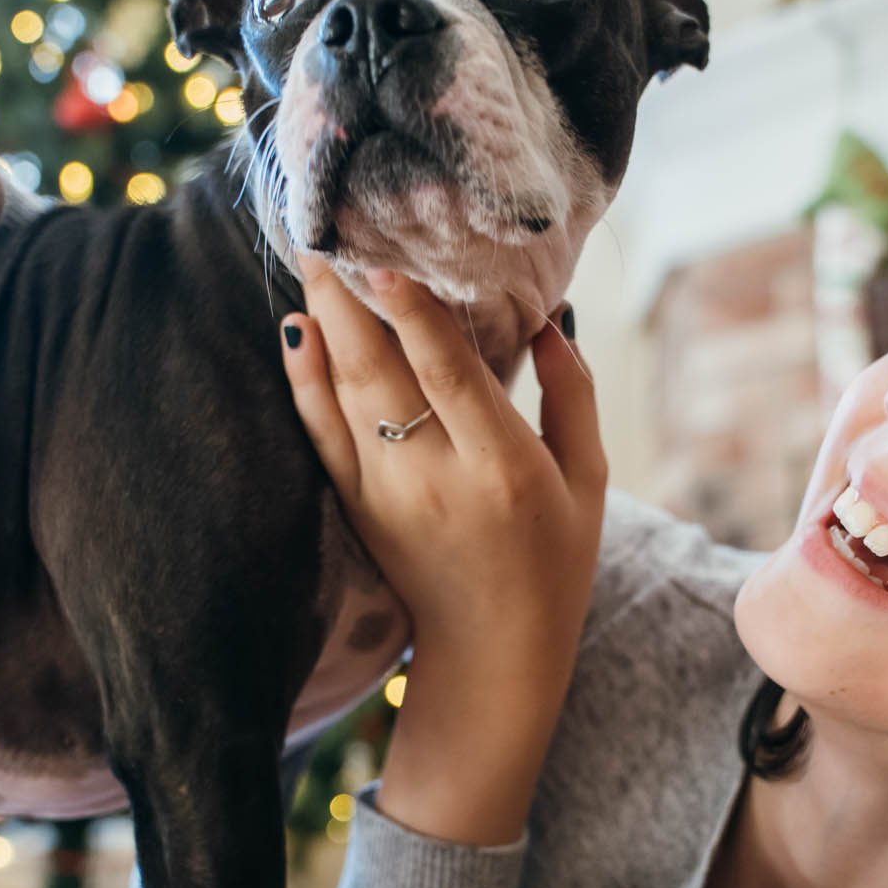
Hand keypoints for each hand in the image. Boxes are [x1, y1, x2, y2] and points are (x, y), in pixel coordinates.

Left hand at [280, 262, 605, 845]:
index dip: (413, 313)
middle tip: (328, 231)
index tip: (384, 257)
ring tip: (311, 261)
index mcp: (503, 470)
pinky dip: (304, 380)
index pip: (448, 375)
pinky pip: (321, 433)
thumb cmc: (555, 564)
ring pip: (342, 396)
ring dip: (323, 324)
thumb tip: (549, 318)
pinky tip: (297, 332)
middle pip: (380, 373)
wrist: (492, 656)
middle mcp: (436, 479)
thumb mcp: (590, 483)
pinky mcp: (357, 509)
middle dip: (349, 299)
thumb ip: (572, 396)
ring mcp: (386, 496)